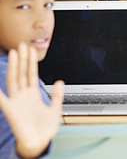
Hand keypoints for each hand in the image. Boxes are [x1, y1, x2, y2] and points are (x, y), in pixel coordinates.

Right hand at [0, 43, 63, 158]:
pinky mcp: (11, 110)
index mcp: (33, 95)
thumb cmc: (44, 130)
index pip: (31, 74)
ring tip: (14, 54)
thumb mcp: (55, 109)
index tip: (31, 49)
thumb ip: (57, 95)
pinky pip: (2, 99)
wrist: (38, 144)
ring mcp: (16, 102)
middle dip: (22, 60)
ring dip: (14, 67)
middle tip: (22, 45)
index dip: (31, 62)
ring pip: (14, 80)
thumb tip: (59, 81)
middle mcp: (23, 96)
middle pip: (22, 74)